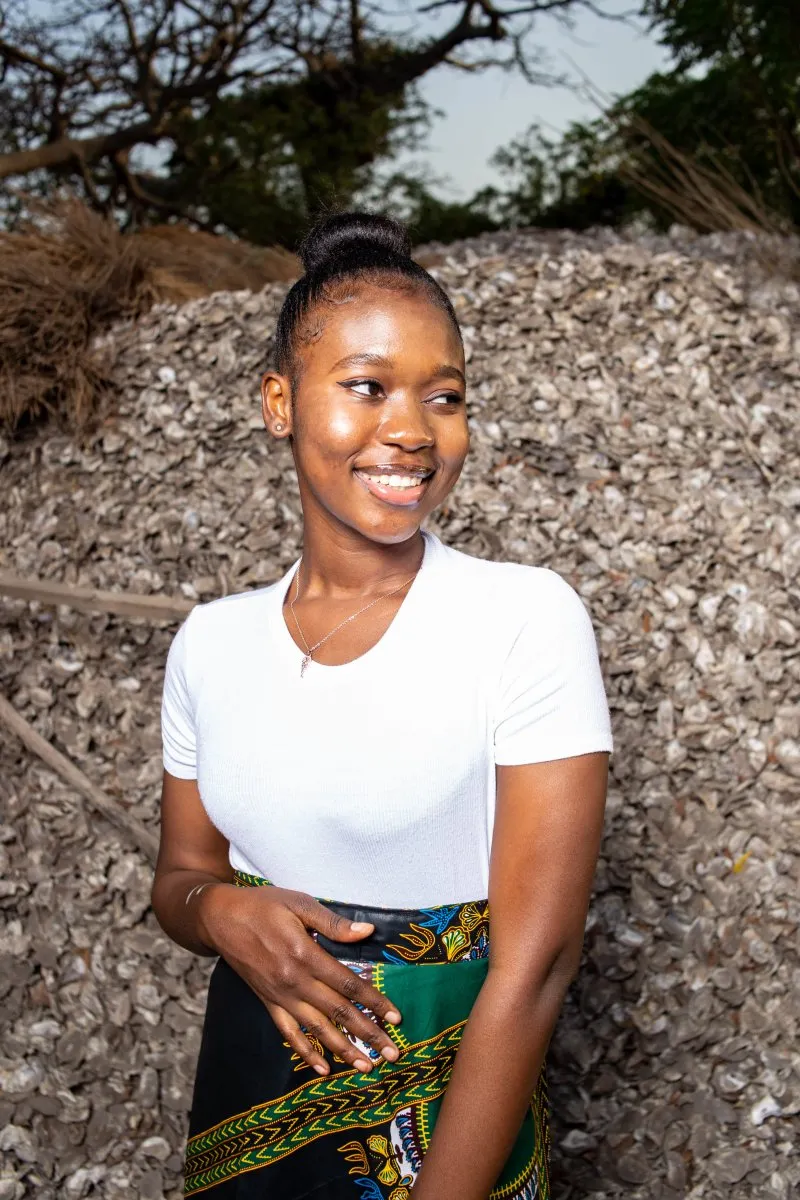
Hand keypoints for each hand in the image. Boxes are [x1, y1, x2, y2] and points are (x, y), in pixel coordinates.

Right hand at [197, 882, 402, 1075]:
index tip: (396, 1018)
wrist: (220, 918)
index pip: (349, 985)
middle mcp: (295, 981)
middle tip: (392, 1054)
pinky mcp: (268, 1002)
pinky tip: (323, 1068)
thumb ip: (333, 922)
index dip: (374, 1002)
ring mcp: (280, 996)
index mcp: (306, 955)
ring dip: (344, 1049)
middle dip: (368, 1034)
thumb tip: (367, 931)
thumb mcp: (299, 903)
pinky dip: (305, 1052)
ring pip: (317, 1029)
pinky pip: (288, 1033)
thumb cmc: (263, 905)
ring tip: (367, 1066)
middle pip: (338, 1012)